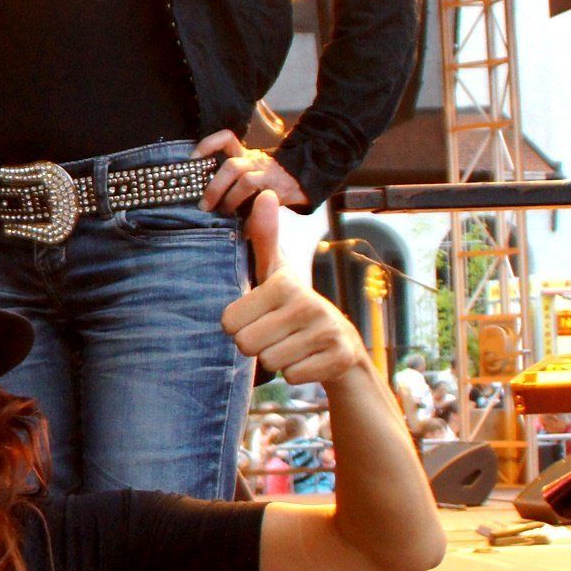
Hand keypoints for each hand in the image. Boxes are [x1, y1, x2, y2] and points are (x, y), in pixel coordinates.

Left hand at [196, 130, 304, 214]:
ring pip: (245, 181)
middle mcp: (255, 161)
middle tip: (203, 205)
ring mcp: (268, 174)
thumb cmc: (270, 181)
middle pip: (231, 166)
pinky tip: (245, 228)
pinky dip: (251, 216)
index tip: (193, 158)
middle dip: (214, 187)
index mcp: (246, 155)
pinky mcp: (280, 189)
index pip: (226, 139)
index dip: (209, 145)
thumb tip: (204, 202)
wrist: (306, 179)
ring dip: (230, 199)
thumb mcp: (251, 173)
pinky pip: (262, 200)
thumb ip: (231, 180)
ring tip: (224, 213)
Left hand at [220, 194, 367, 386]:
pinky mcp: (340, 358)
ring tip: (292, 343)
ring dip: (277, 358)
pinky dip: (296, 373)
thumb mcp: (276, 272)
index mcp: (284, 284)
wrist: (342, 342)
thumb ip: (263, 237)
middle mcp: (308, 304)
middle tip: (274, 334)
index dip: (238, 326)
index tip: (257, 317)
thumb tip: (265, 194)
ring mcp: (326, 332)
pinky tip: (307, 357)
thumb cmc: (294, 304)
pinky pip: (293, 377)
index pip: (229, 322)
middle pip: (246, 345)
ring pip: (270, 363)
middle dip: (256, 345)